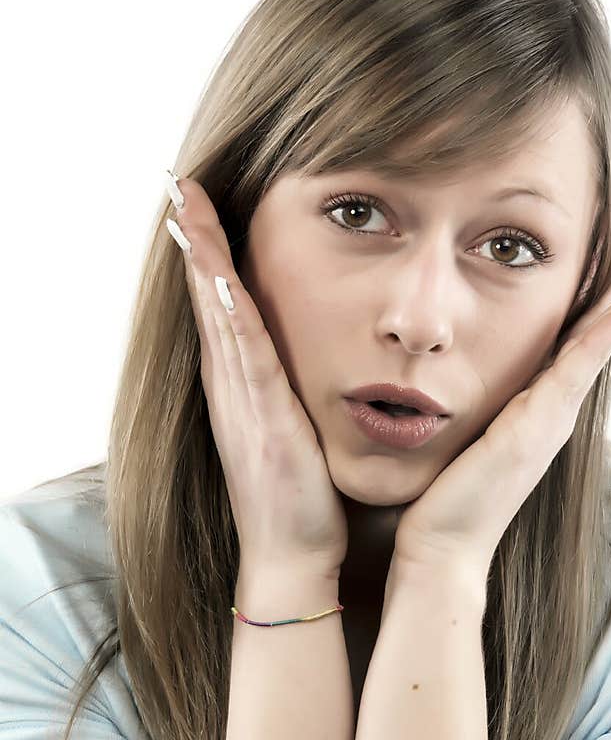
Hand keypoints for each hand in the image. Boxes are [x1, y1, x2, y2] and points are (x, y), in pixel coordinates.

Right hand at [167, 174, 347, 573]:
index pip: (219, 303)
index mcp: (239, 384)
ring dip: (202, 260)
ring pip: (217, 316)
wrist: (293, 557)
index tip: (196, 200)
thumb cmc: (299, 497)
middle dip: (192, 238)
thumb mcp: (291, 428)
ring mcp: (242, 403)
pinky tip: (224, 276)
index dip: (206, 251)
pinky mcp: (264, 423)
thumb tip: (303, 355)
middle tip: (177, 182)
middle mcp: (230, 386)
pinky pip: (246, 358)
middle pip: (206, 297)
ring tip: (186, 207)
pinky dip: (232, 315)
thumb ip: (288, 388)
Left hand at [393, 229, 610, 577]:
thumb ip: (477, 399)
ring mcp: (552, 417)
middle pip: (607, 328)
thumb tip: (463, 370)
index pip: (583, 330)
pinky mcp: (536, 429)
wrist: (442, 549)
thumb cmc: (445, 495)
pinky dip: (603, 339)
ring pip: (602, 343)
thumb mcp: (468, 430)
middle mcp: (555, 406)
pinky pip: (575, 373)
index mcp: (539, 400)